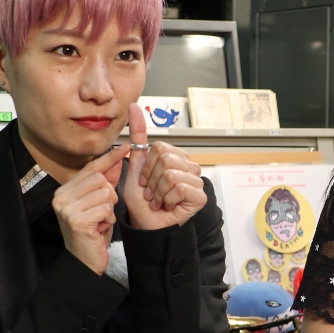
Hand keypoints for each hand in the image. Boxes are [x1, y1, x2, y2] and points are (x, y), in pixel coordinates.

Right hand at [52, 143, 129, 274]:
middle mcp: (61, 196)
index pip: (91, 167)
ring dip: (109, 209)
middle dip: (110, 195)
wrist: (85, 263)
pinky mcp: (75, 220)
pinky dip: (108, 219)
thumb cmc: (93, 234)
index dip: (109, 158)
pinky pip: (105, 208)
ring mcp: (66, 208)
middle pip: (100, 178)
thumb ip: (106, 183)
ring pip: (104, 192)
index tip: (125, 147)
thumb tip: (117, 160)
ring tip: (100, 221)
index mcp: (65, 190)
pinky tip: (100, 228)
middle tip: (103, 212)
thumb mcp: (100, 204)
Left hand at [124, 102, 206, 229]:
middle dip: (151, 179)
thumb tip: (133, 107)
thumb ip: (138, 137)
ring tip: (159, 200)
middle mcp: (188, 166)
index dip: (147, 167)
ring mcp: (196, 180)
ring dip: (158, 191)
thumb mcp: (136, 166)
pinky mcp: (200, 195)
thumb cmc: (143, 201)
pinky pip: (179, 187)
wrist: (147, 225)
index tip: (144, 181)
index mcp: (175, 157)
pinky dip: (168, 199)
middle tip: (152, 193)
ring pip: (171, 173)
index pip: (160, 147)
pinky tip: (169, 205)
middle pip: (165, 158)